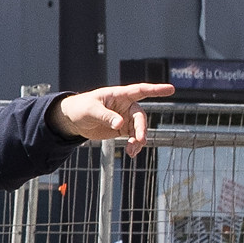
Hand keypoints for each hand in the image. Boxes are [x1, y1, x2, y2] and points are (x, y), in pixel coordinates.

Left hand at [52, 82, 176, 151]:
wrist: (72, 120)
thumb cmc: (80, 107)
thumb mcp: (91, 110)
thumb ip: (106, 116)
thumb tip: (120, 124)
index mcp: (119, 95)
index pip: (140, 90)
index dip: (156, 90)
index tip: (171, 89)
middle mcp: (125, 106)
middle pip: (140, 116)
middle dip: (142, 129)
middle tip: (140, 140)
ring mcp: (125, 118)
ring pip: (138, 129)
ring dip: (138, 140)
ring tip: (132, 151)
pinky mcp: (122, 130)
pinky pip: (132, 137)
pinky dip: (133, 145)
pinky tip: (131, 153)